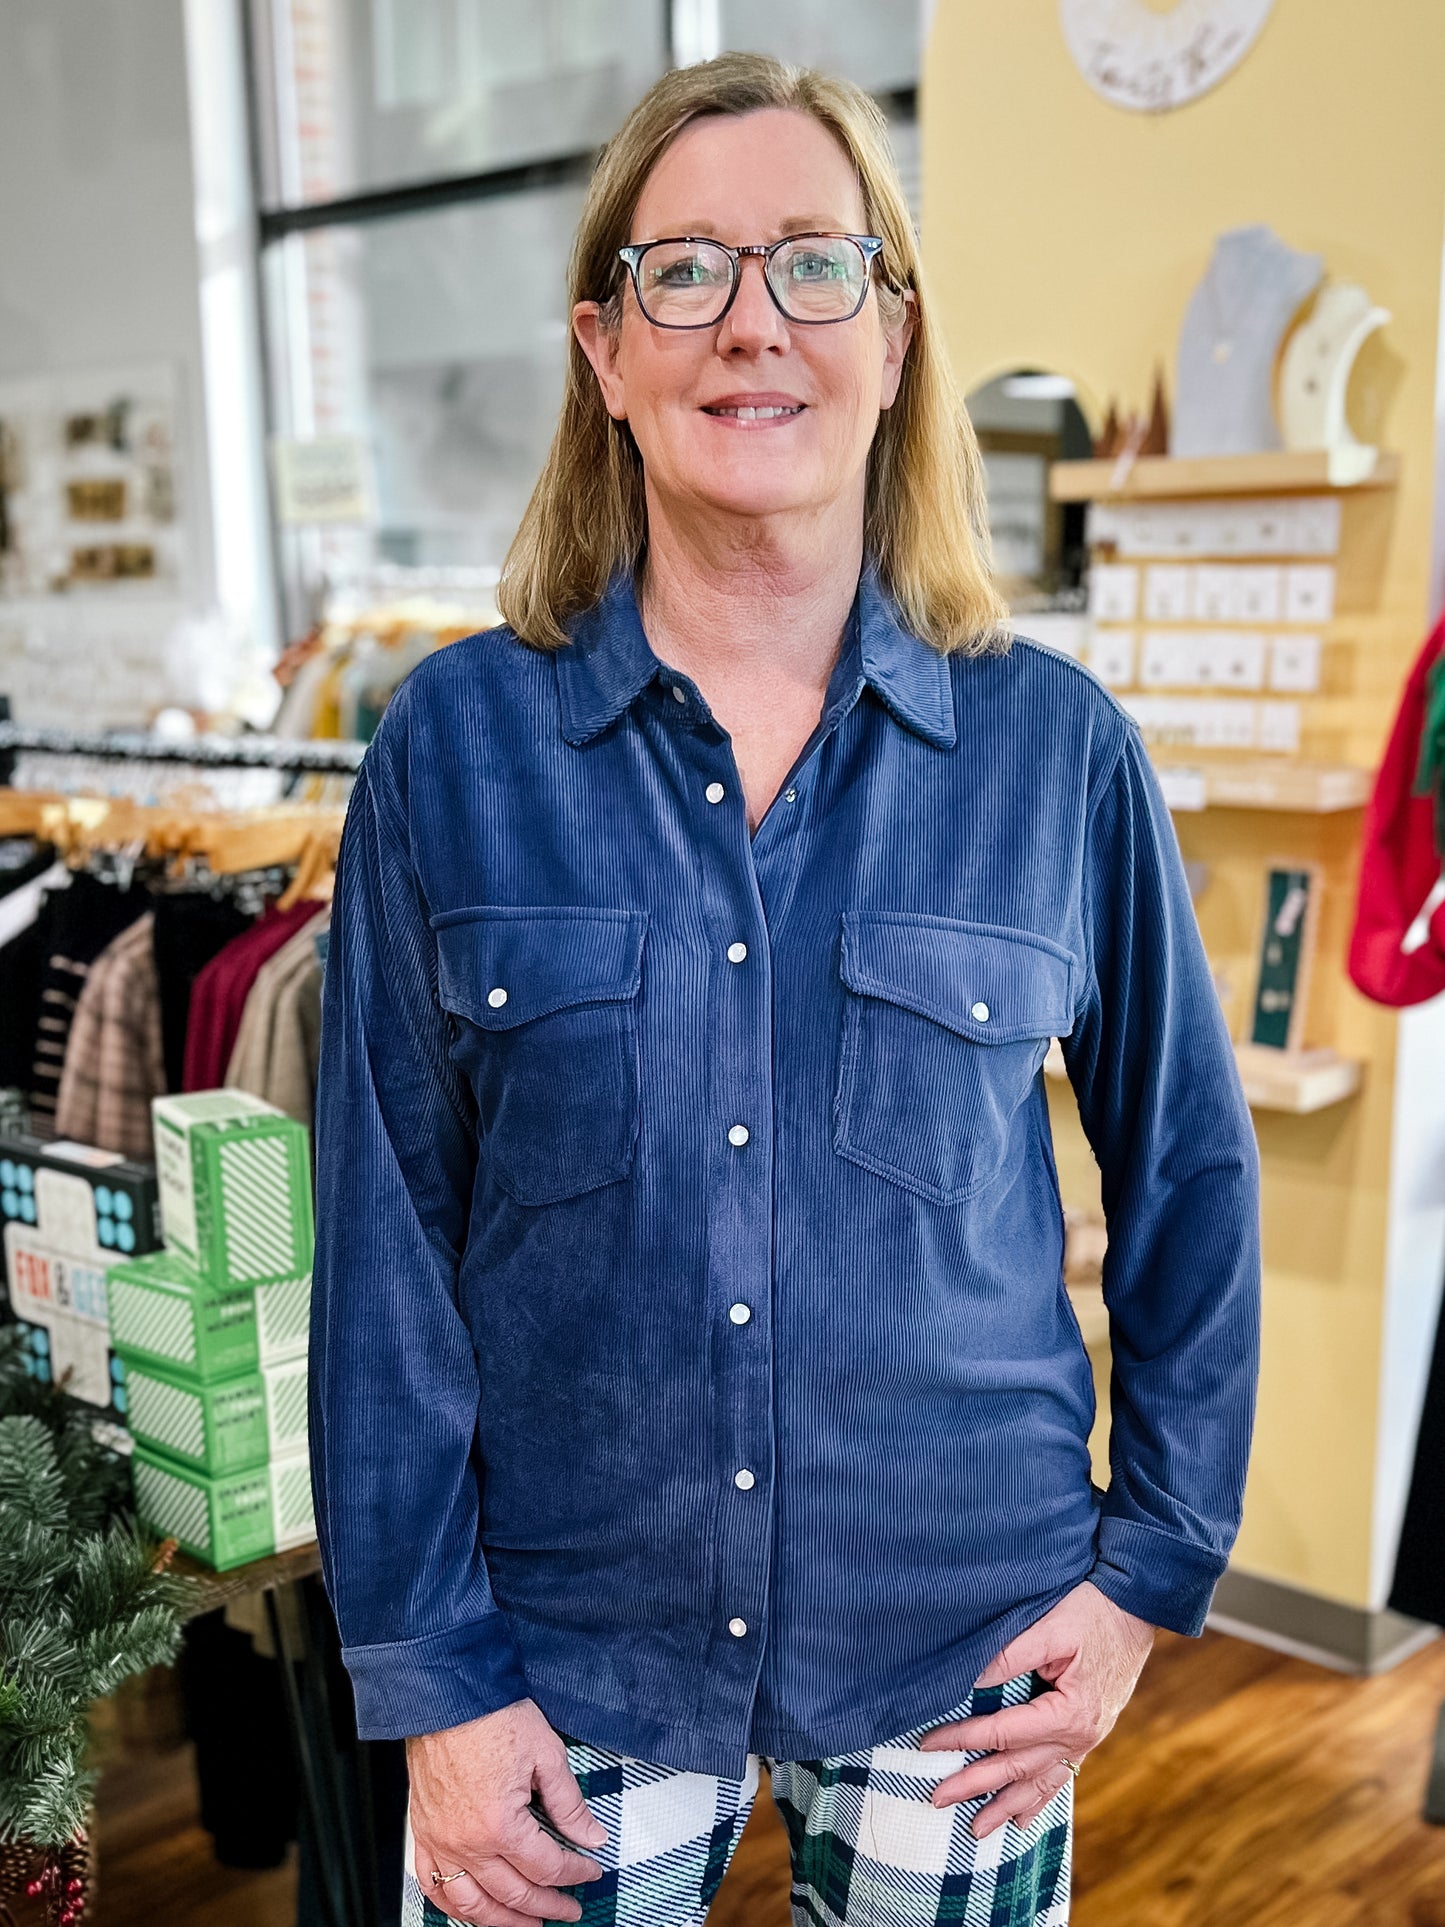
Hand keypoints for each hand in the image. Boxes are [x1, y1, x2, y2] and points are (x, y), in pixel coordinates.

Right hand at [407, 1697, 606, 1924]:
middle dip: (548, 1905)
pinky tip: (472, 1910)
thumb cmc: (492, 1716)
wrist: (448, 1694)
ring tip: (527, 1924)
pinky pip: (434, 1885)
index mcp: (501, 1825)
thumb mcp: (547, 1755)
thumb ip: (570, 1804)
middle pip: (513, 1894)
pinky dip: (454, 1906)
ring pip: (473, 1904)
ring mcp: (441, 1841)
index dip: (575, 1873)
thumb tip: (592, 1835)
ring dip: (503, 1922)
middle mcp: (467, 1843)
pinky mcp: (424, 1832)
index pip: (546, 1866)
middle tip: (569, 1909)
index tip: (590, 1870)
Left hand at [919, 1581, 1154, 1838]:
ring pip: (1040, 1782)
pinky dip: (1039, 1799)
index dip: (964, 1738)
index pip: (1004, 1733)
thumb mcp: (1049, 1627)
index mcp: (1069, 1713)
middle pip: (1018, 1767)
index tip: (929, 1743)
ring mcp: (1086, 1740)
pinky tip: (1023, 1818)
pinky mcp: (1088, 1734)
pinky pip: (1060, 1776)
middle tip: (937, 1797)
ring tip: (977, 1829)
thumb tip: (969, 1682)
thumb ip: (1009, 1656)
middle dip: (975, 1784)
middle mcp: (1080, 1736)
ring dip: (1006, 1805)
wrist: (1135, 1608)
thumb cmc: (1092, 1612)